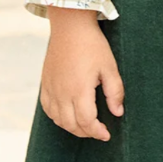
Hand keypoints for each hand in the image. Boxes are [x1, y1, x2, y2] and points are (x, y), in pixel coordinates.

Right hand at [40, 7, 124, 140]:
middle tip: (98, 131)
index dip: (97, 132)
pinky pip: (47, 109)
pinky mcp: (44, 84)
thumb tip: (117, 113)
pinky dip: (57, 118)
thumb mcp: (109, 66)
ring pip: (58, 120)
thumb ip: (114, 91)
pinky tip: (67, 116)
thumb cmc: (92, 45)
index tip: (107, 134)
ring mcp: (51, 89)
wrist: (70, 27)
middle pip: (71, 125)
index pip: (87, 121)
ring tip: (86, 125)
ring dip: (72, 127)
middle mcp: (62, 93)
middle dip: (86, 133)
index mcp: (79, 89)